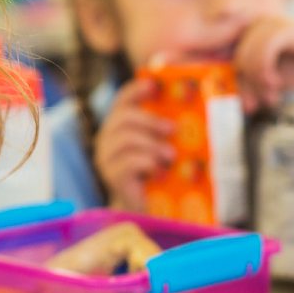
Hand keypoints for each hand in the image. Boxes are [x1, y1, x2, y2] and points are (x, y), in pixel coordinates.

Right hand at [93, 78, 174, 212]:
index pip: (123, 99)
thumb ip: (166, 129)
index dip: (136, 89)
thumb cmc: (157, 172)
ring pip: (126, 138)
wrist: (146, 206)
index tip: (154, 85)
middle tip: (172, 128)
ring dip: (152, 144)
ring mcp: (106, 158)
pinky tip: (159, 170)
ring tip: (171, 155)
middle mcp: (108, 139)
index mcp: (120, 126)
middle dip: (150, 120)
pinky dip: (147, 162)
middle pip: (123, 116)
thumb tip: (187, 114)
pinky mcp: (111, 176)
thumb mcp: (162, 145)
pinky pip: (128, 162)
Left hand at [234, 16, 293, 111]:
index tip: (239, 99)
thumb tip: (239, 104)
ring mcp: (269, 23)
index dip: (226, 75)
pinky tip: (276, 83)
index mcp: (249, 33)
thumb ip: (252, 86)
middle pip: (236, 61)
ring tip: (272, 95)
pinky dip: (264, 73)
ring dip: (257, 83)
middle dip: (248, 88)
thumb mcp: (272, 79)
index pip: (226, 56)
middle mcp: (255, 24)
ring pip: (246, 58)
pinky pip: (261, 53)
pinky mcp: (283, 27)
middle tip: (266, 102)